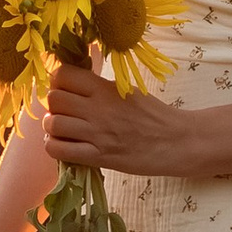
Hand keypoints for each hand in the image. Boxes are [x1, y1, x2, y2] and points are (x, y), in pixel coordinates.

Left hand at [41, 50, 195, 176]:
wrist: (178, 141)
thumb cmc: (154, 115)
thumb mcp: (126, 91)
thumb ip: (100, 87)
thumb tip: (73, 82)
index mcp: (106, 88)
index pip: (63, 75)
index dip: (58, 82)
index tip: (65, 89)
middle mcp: (98, 108)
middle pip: (54, 99)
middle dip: (53, 105)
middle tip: (64, 112)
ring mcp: (98, 133)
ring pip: (53, 124)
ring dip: (53, 127)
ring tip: (62, 130)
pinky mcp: (99, 157)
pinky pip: (59, 150)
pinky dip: (55, 147)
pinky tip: (65, 146)